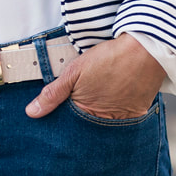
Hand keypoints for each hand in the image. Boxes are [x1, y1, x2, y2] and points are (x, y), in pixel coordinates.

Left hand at [25, 36, 163, 121]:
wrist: (144, 49)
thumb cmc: (109, 58)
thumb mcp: (74, 72)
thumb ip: (53, 93)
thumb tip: (32, 112)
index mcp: (88, 114)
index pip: (71, 125)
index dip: (64, 117)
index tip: (61, 112)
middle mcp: (107, 122)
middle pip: (88, 126)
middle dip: (82, 119)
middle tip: (85, 100)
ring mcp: (124, 119)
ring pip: (105, 124)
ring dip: (100, 115)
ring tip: (100, 96)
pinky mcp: (137, 113)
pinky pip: (123, 120)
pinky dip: (116, 111)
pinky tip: (113, 96)